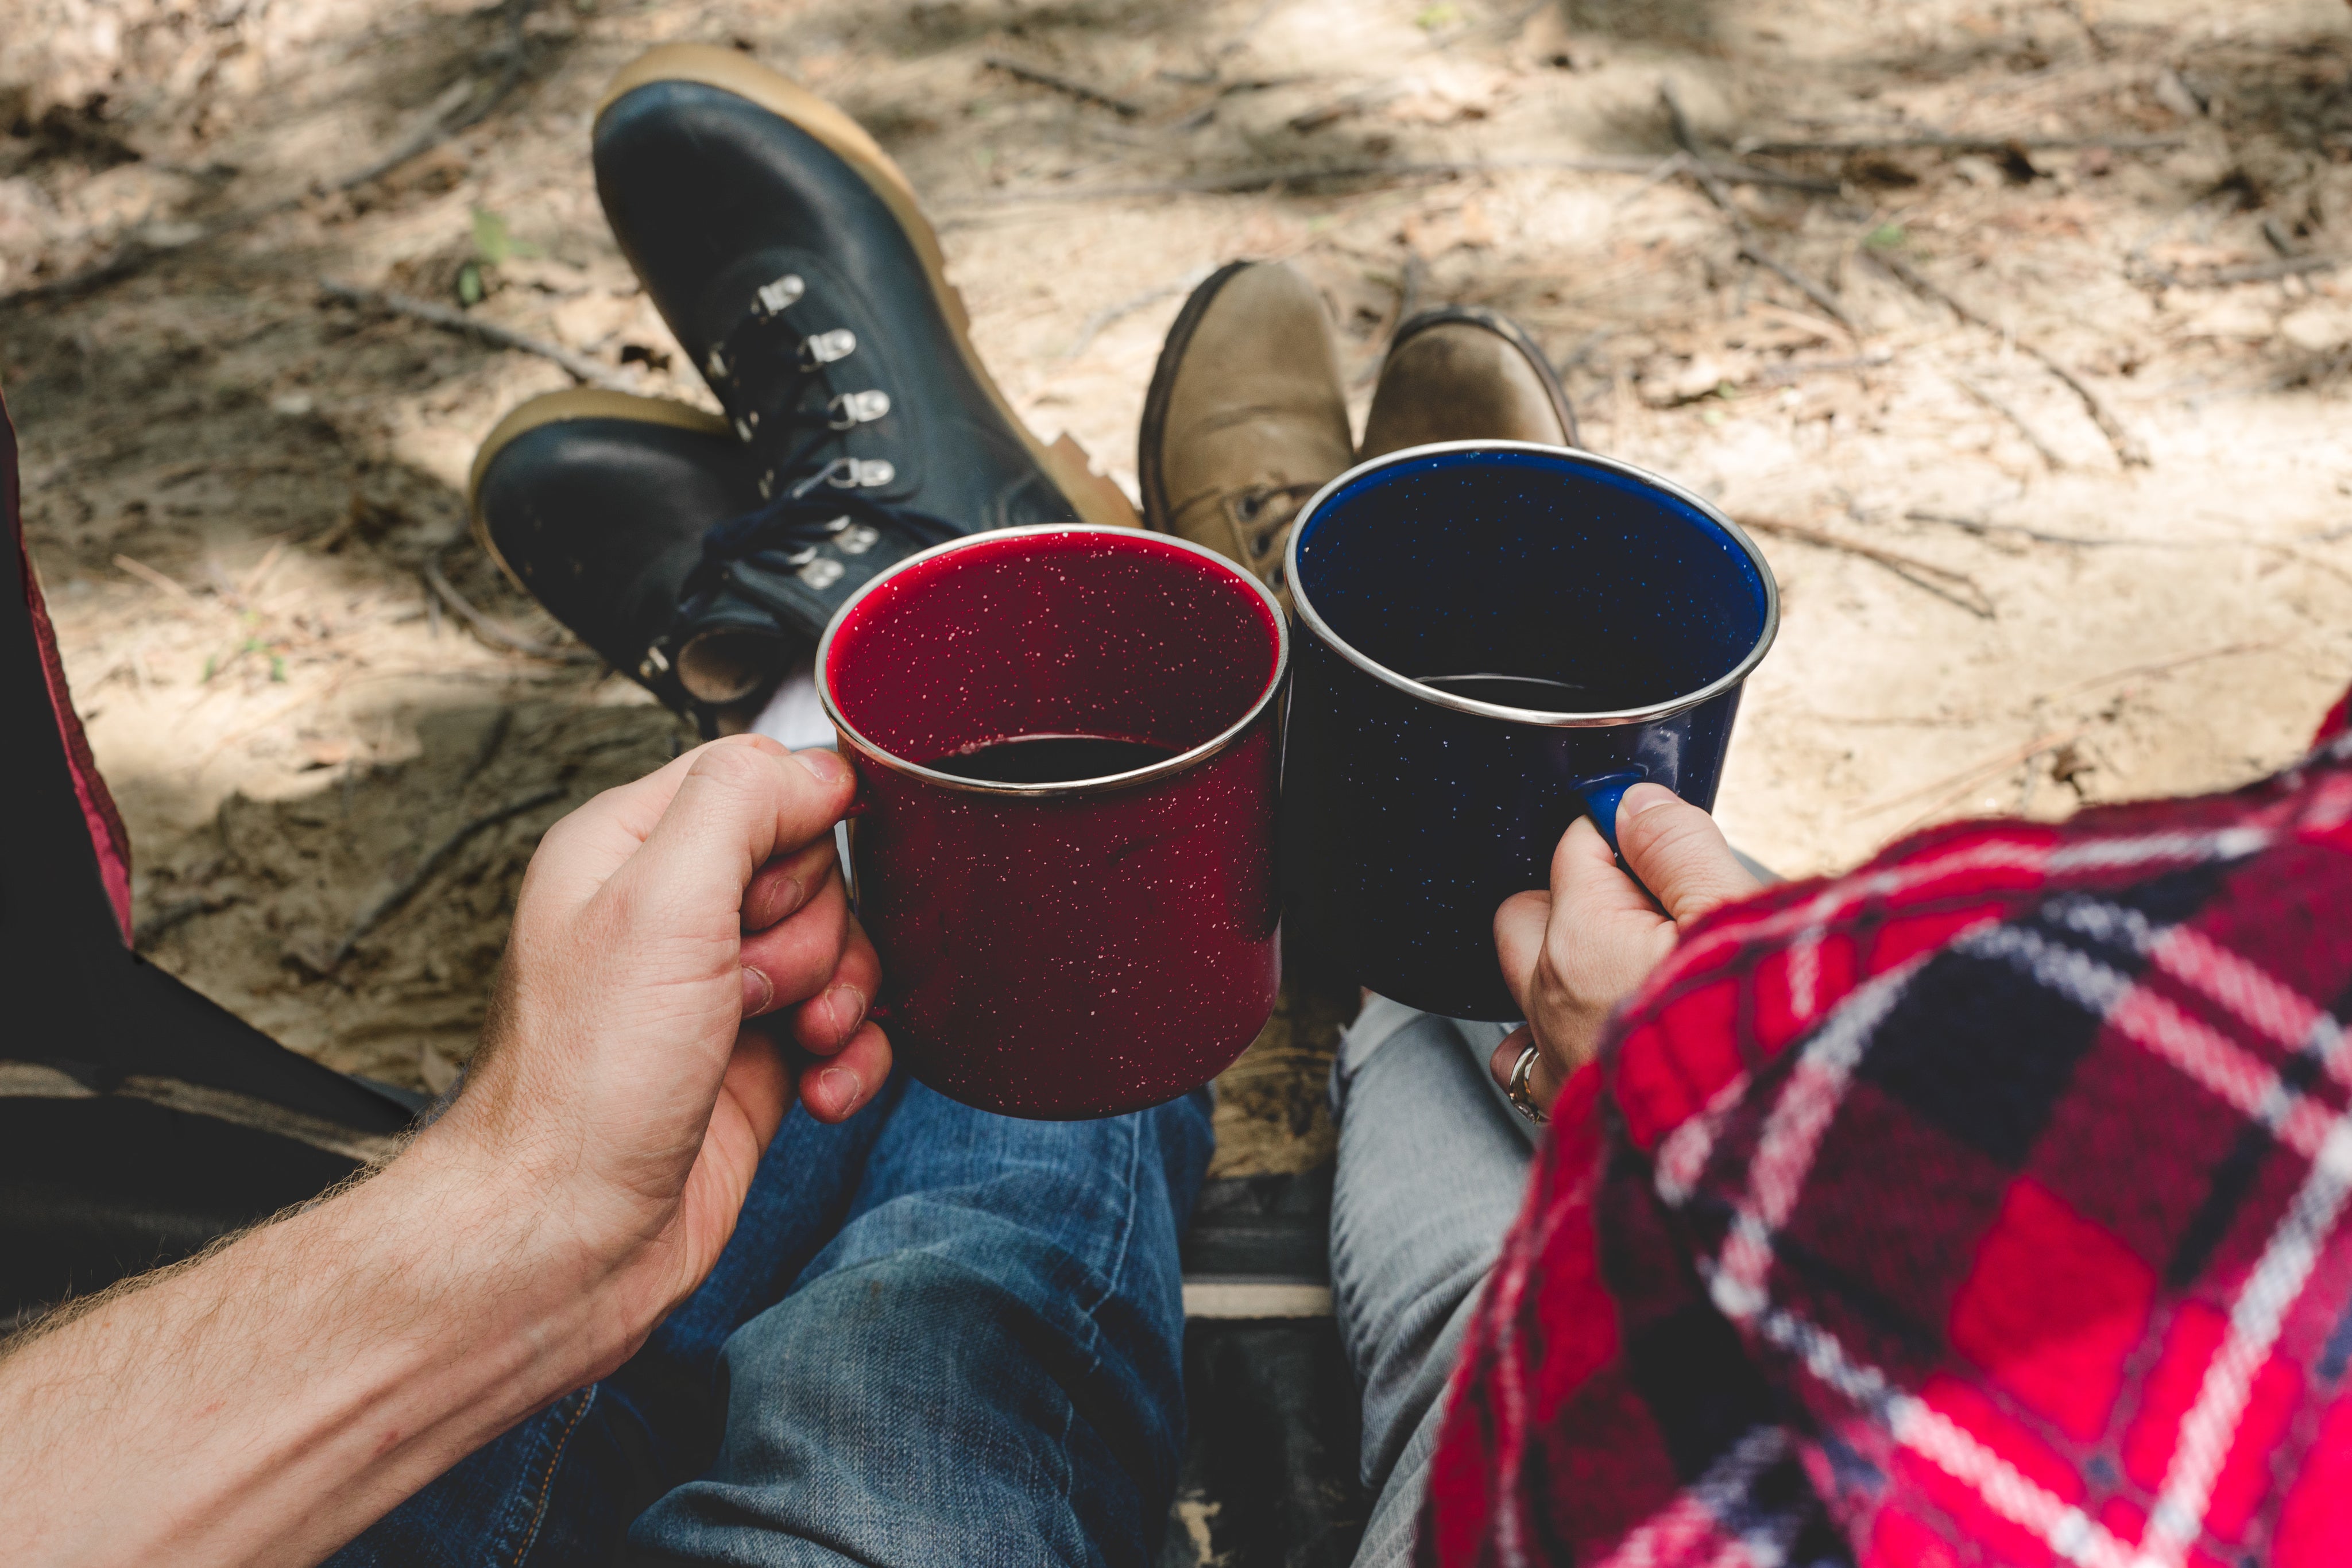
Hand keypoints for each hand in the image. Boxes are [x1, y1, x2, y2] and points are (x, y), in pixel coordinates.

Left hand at [422, 734, 890, 1361]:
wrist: (567, 1240)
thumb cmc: (585, 1088)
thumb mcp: (661, 903)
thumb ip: (742, 804)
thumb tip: (819, 767)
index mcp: (627, 849)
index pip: (756, 778)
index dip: (792, 835)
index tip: (761, 898)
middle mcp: (669, 913)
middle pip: (814, 865)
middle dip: (815, 930)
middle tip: (753, 986)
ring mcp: (715, 990)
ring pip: (842, 947)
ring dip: (845, 997)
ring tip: (796, 1041)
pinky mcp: (756, 1061)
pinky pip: (850, 1029)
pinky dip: (854, 1059)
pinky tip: (821, 1093)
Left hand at [1489, 783, 1759, 1114]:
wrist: (1760, 1148)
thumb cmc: (1756, 1035)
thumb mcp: (1731, 916)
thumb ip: (1676, 847)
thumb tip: (1634, 801)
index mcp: (1584, 936)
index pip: (1575, 845)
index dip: (1625, 838)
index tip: (1665, 848)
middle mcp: (1548, 993)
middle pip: (1528, 909)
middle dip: (1572, 895)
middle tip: (1646, 908)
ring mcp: (1550, 1052)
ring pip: (1521, 981)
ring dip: (1559, 966)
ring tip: (1627, 971)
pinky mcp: (1564, 1107)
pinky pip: (1524, 1057)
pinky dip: (1549, 1034)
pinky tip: (1597, 1032)